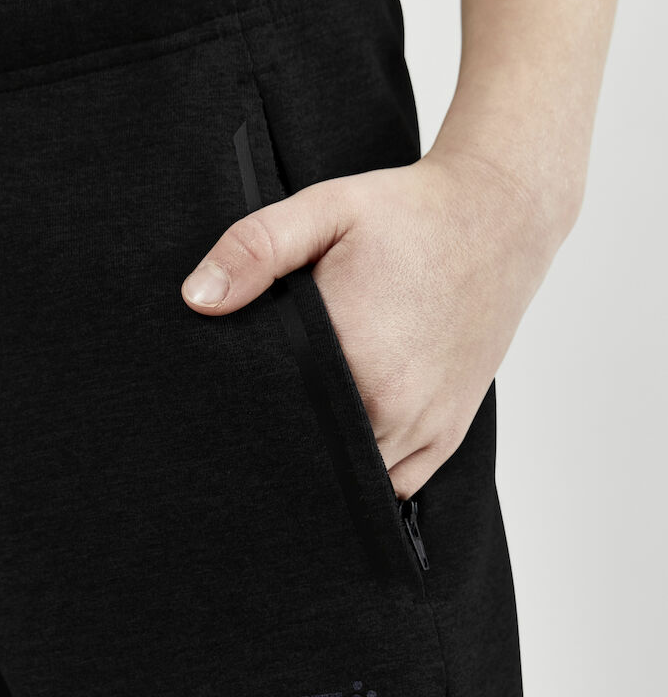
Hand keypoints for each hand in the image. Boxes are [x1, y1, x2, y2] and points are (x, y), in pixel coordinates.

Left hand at [181, 145, 565, 498]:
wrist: (499, 219)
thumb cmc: (409, 215)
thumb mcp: (325, 210)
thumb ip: (255, 249)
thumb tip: (197, 299)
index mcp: (355, 358)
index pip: (277, 422)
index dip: (247, 421)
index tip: (230, 409)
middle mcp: (394, 407)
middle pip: (313, 459)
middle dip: (284, 445)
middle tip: (255, 424)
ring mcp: (426, 428)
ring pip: (355, 482)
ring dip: (326, 466)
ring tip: (302, 432)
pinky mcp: (448, 433)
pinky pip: (398, 486)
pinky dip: (368, 476)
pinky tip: (345, 448)